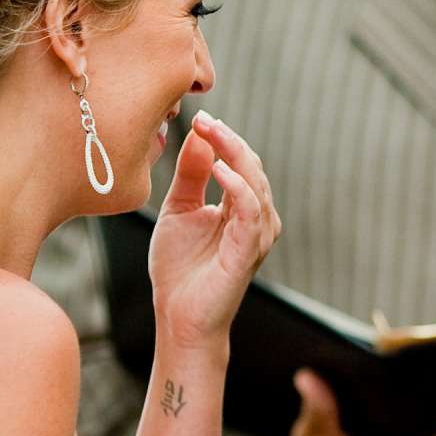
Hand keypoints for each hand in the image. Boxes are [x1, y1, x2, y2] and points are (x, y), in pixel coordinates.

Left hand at [148, 115, 282, 350]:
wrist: (178, 316)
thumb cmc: (179, 269)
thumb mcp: (178, 211)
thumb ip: (189, 176)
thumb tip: (197, 136)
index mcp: (241, 207)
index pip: (240, 162)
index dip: (223, 139)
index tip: (200, 119)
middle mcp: (256, 217)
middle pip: (252, 166)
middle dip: (228, 139)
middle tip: (204, 120)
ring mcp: (256, 233)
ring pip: (256, 182)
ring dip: (234, 154)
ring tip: (210, 134)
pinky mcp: (249, 249)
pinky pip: (250, 209)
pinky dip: (237, 186)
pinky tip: (217, 170)